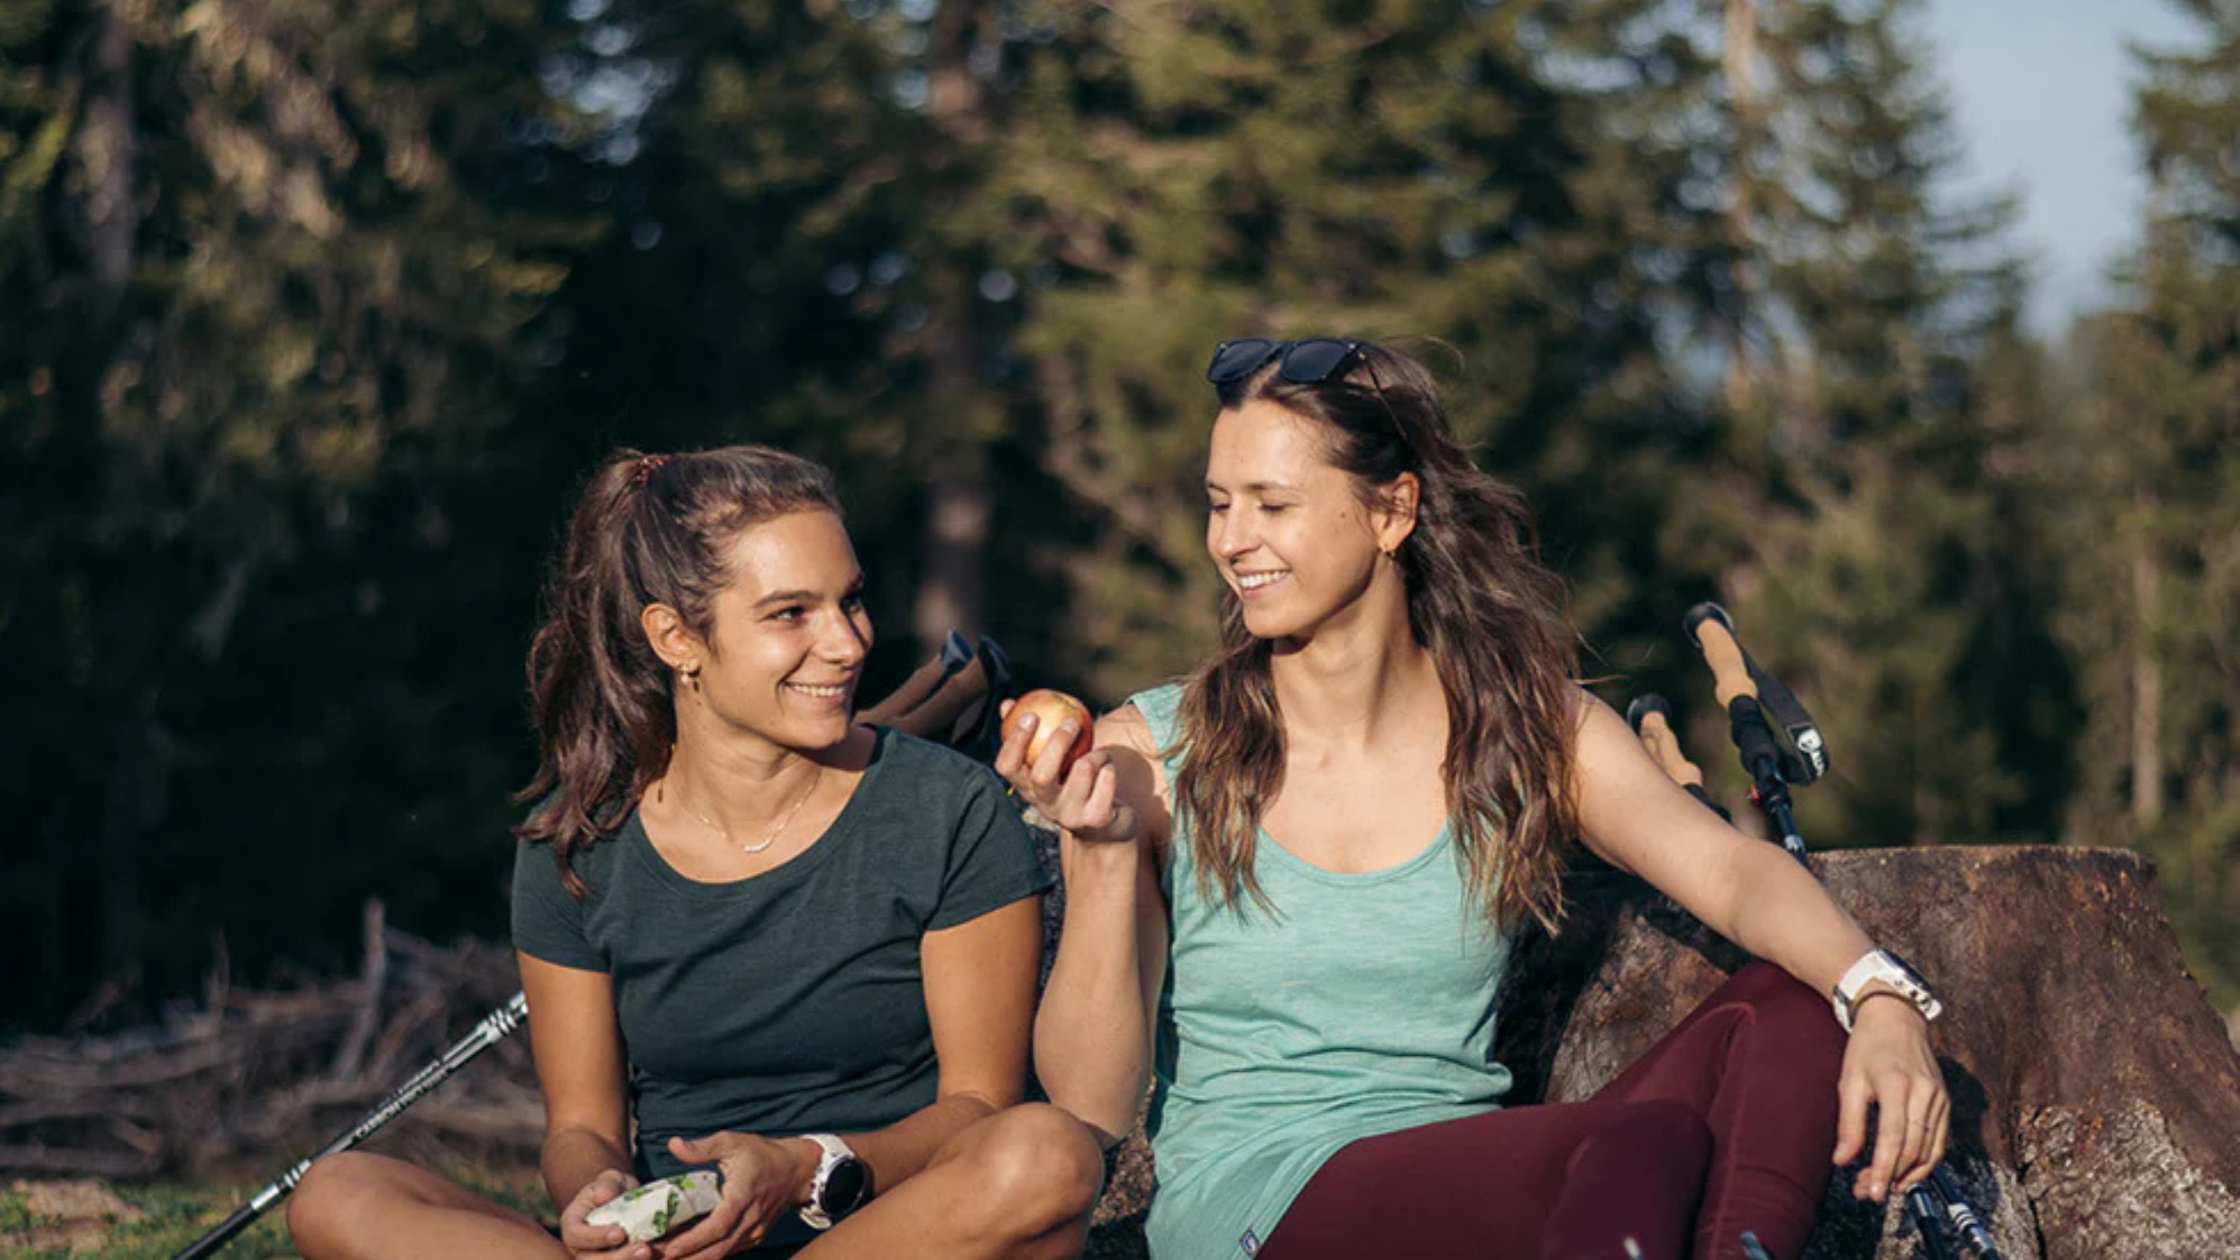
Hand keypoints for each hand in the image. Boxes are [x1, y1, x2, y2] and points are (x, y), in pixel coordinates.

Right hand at [557, 1169, 647, 1259]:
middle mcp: (580, 1248)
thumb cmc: (612, 1189)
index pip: (576, 1236)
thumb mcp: (610, 1179)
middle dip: (619, 1258)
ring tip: (652, 1253)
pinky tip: (660, 1256)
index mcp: (573, 1225)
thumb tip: (604, 1196)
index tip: (620, 1233)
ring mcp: (595, 1259)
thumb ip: (607, 1185)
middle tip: (645, 1250)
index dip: (596, 1237)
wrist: (622, 1202)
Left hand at [653, 1131, 816, 1259]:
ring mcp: (755, 1231)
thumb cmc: (762, 1154)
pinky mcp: (755, 1237)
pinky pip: (729, 1250)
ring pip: (723, 1253)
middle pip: (718, 1248)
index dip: (693, 1240)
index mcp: (743, 1195)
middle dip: (687, 1257)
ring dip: (694, 1259)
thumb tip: (673, 1144)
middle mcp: (750, 1219)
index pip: (718, 1225)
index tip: (669, 1248)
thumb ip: (702, 1147)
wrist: (797, 1170)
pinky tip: (687, 1253)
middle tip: (658, 1258)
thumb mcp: (732, 1142)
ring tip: (665, 1258)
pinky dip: (708, 1255)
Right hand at [994, 700, 1135, 844]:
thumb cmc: (1073, 783)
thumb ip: (1029, 734)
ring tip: (1100, 755)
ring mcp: (1070, 815)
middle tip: (1071, 722)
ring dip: (1096, 755)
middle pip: (1042, 775)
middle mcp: (1044, 805)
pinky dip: (1109, 768)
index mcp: (1028, 789)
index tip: (1032, 715)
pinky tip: (1108, 770)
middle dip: (1058, 743)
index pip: (1007, 767)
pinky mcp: (1096, 818)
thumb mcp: (1051, 762)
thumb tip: (1006, 704)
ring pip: (1082, 771)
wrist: (1104, 828)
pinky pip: (1106, 779)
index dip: (1015, 741)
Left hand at [1831, 990, 1949, 1201]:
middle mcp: (1925, 1092)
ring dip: (1907, 1174)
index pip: (1894, 1136)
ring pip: (1930, 1149)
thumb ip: (1848, 1123)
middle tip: (1867, 1192)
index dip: (1884, 1167)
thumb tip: (1842, 1161)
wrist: (1897, 1018)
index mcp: (1897, 1084)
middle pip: (1913, 1147)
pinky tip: (1904, 1173)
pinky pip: (1939, 1141)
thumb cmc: (1867, 1049)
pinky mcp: (1946, 1102)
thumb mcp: (1849, 1081)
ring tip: (1881, 1185)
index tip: (1873, 1192)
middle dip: (1891, 1175)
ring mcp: (1940, 1098)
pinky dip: (1924, 1162)